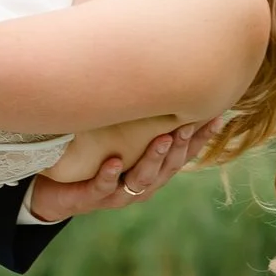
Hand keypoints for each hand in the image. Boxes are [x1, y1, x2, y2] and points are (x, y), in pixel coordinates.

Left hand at [27, 120, 220, 223]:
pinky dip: (108, 176)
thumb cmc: (92, 158)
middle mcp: (142, 185)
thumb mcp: (119, 137)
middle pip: (169, 166)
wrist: (56, 192)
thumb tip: (155, 76)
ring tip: (161, 139)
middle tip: (190, 122)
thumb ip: (138, 117)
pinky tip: (112, 162)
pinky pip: (102, 188)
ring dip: (153, 158)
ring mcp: (118, 194)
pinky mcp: (90, 199)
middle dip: (180, 144)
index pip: (184, 153)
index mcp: (154, 170)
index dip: (202, 138)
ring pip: (142, 178)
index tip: (219, 117)